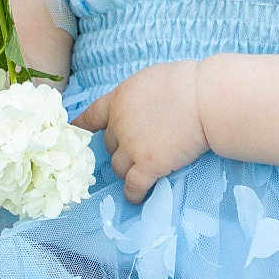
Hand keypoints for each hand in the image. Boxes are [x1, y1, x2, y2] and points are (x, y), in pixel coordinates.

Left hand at [74, 61, 209, 203]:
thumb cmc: (187, 82)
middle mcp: (119, 124)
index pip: (92, 116)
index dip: (82, 127)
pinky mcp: (149, 165)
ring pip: (118, 167)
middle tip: (138, 149)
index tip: (74, 133)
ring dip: (126, 170)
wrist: (204, 99)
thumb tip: (140, 107)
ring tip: (138, 173)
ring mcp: (132, 147)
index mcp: (118, 99)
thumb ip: (138, 97)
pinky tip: (136, 198)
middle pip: (109, 145)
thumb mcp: (152, 79)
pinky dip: (133, 193)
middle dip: (120, 148)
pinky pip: (134, 186)